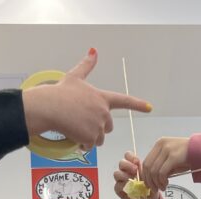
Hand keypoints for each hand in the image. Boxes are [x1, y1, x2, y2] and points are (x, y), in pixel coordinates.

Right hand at [22, 50, 150, 150]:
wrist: (51, 107)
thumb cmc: (61, 92)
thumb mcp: (75, 76)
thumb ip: (86, 65)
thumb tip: (94, 50)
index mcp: (103, 98)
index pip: (124, 101)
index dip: (138, 104)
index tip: (149, 107)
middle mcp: (104, 112)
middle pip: (108, 127)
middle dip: (98, 128)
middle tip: (82, 122)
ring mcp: (98, 125)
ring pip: (99, 139)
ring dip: (89, 138)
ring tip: (76, 128)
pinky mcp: (91, 137)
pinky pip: (90, 146)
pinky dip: (82, 144)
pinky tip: (73, 135)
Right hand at [113, 152, 159, 198]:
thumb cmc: (150, 187)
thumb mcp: (151, 177)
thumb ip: (145, 170)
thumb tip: (139, 164)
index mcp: (133, 165)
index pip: (127, 155)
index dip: (131, 156)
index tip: (137, 161)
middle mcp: (125, 171)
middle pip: (121, 163)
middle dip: (128, 165)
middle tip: (135, 170)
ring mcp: (121, 180)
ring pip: (117, 173)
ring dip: (124, 175)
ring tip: (132, 180)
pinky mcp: (119, 190)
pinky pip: (117, 185)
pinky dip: (123, 186)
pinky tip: (130, 187)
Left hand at [141, 137, 189, 189]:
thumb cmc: (186, 157)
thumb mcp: (170, 159)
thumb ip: (160, 165)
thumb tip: (151, 179)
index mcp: (159, 144)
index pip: (146, 162)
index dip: (145, 176)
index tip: (149, 185)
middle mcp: (161, 145)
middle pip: (147, 167)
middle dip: (149, 181)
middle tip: (154, 189)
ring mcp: (167, 149)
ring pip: (154, 171)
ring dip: (156, 182)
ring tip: (162, 187)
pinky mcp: (173, 156)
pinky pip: (162, 172)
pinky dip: (162, 181)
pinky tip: (166, 184)